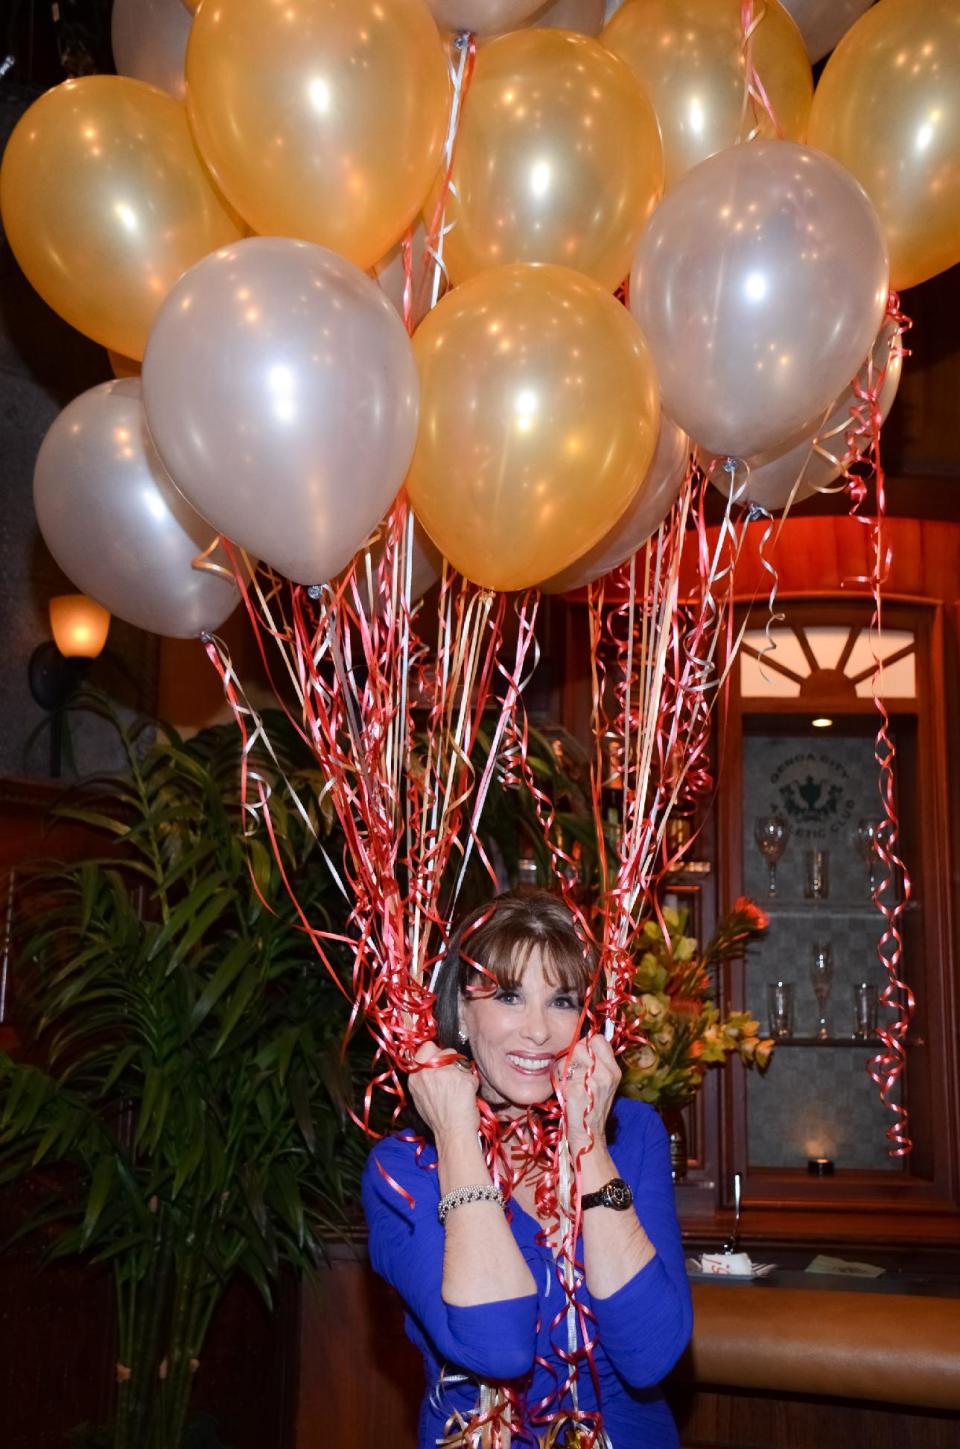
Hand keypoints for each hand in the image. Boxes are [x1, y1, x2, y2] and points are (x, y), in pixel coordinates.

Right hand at [407, 1040, 479, 1140]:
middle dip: (452, 1059)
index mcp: (415, 1076)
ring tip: (460, 1089)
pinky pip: (471, 1074)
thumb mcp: (420, 1096)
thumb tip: (434, 1064)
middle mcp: (428, 1072)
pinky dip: (472, 1084)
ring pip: (460, 1060)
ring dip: (463, 1072)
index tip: (442, 1061)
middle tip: (453, 1076)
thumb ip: (424, 1077)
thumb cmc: (439, 1120)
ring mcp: (445, 1074)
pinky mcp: (462, 1078)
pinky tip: (468, 1097)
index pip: (426, 1048)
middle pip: (445, 1050)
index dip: (436, 1053)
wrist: (452, 1134)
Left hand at [561, 1034, 620, 1156]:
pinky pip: (560, 1073)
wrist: (589, 1138)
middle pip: (580, 1045)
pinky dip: (558, 1081)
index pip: (598, 1040)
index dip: (587, 1044)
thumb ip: (596, 1063)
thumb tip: (581, 1041)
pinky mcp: (576, 1091)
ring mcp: (592, 1083)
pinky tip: (565, 1093)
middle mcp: (606, 1074)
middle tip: (573, 1073)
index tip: (582, 1057)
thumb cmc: (591, 1108)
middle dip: (572, 1056)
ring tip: (569, 1083)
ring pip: (567, 1058)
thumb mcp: (602, 1083)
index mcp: (614, 1071)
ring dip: (563, 1068)